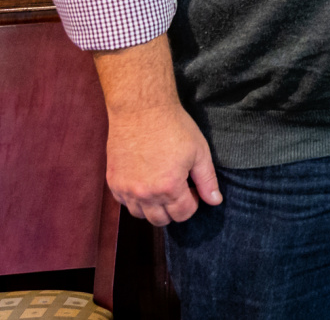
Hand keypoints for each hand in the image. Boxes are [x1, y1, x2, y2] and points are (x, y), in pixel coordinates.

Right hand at [106, 100, 220, 225]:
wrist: (141, 110)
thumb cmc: (174, 128)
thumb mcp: (200, 153)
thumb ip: (207, 181)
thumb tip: (215, 201)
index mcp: (168, 188)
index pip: (183, 214)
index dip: (193, 204)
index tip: (193, 189)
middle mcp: (144, 194)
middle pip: (160, 220)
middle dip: (174, 210)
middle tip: (179, 189)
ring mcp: (125, 189)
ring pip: (140, 215)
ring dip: (153, 208)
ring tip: (162, 186)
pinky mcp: (113, 181)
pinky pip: (124, 203)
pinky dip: (136, 200)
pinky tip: (145, 182)